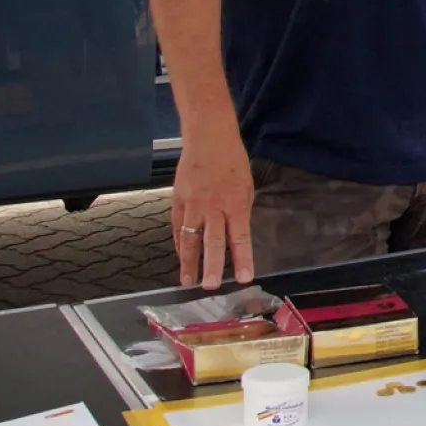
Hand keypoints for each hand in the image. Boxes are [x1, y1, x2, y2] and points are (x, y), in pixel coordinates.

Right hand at [171, 130, 256, 290]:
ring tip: (188, 281)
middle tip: (211, 287)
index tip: (244, 278)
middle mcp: (213, 206)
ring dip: (189, 262)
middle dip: (212, 266)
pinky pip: (178, 228)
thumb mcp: (246, 187)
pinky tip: (182, 258)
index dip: (242, 259)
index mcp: (235, 203)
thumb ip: (240, 213)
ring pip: (190, 239)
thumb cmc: (232, 162)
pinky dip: (180, 244)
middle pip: (212, 241)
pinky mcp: (178, 201)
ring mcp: (193, 204)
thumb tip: (236, 238)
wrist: (208, 138)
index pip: (240, 237)